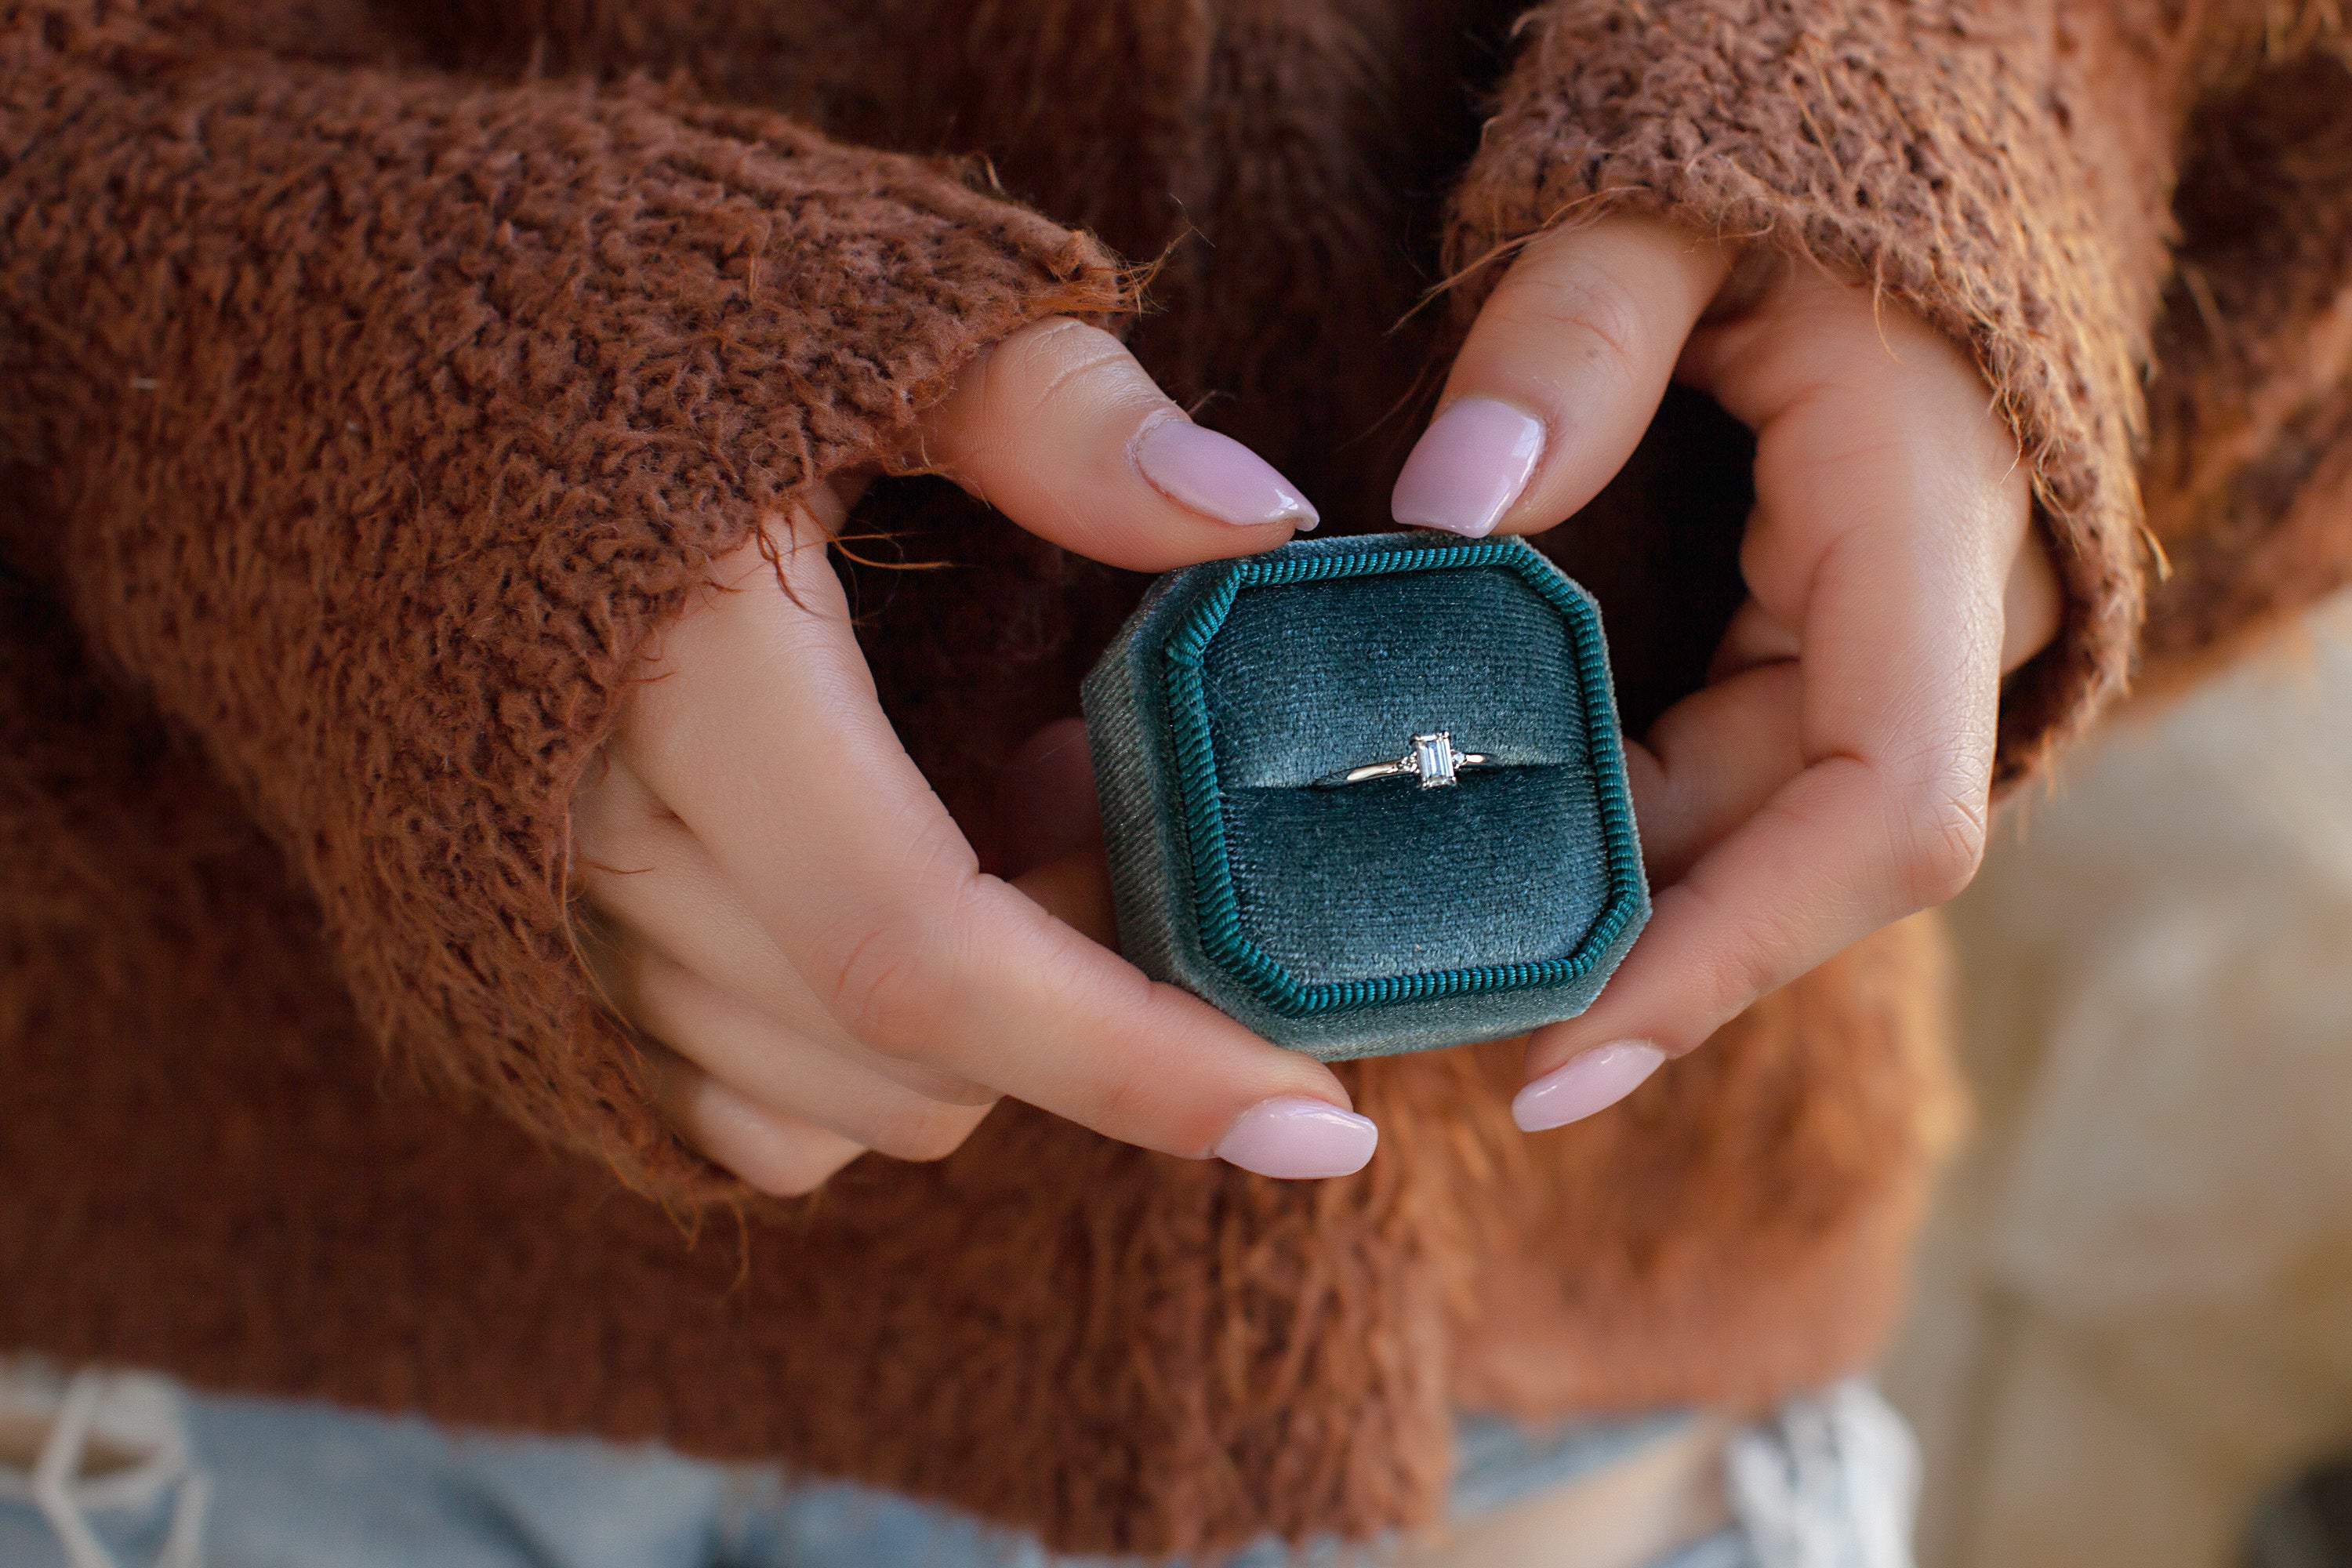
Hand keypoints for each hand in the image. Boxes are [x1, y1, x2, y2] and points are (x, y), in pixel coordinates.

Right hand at [572, 318, 1381, 1194]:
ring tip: (1027, 807)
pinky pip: (735, 1113)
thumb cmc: (616, 317)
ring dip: (990, 1023)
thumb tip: (1264, 518)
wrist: (335, 359)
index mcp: (684, 679)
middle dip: (1090, 1004)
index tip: (1320, 1120)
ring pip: (834, 1108)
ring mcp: (527, 925)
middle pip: (908, 1061)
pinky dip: (865, 1058)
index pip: (928, 951)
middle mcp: (581, 841)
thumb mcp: (863, 319)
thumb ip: (1061, 417)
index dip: (1136, 1060)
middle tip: (1140, 815)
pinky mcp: (509, 965)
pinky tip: (910, 888)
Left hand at [1389, 217, 2061, 1130]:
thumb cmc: (1769, 190)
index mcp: (1927, 532)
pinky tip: (1480, 861)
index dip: (1730, 959)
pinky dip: (1612, 841)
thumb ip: (1573, 337)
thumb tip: (1452, 506)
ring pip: (1750, 844)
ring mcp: (1894, 660)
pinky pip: (1728, 794)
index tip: (1556, 1064)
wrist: (1861, 192)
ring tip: (1407, 957)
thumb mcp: (1665, 217)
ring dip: (1599, 908)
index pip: (1882, 817)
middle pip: (1792, 863)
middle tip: (1395, 1016)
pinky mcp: (1829, 669)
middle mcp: (1938, 630)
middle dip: (1615, 957)